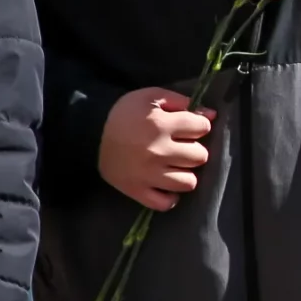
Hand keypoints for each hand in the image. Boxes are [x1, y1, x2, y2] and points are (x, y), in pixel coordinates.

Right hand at [99, 88, 213, 211]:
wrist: (89, 132)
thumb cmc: (125, 113)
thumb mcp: (151, 97)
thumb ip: (182, 101)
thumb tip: (212, 115)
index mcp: (161, 125)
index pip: (203, 128)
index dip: (198, 125)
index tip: (188, 127)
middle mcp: (158, 152)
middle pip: (200, 156)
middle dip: (193, 149)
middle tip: (180, 146)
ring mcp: (148, 174)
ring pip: (188, 182)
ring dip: (185, 173)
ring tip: (174, 166)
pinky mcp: (136, 190)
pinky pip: (165, 203)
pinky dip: (169, 196)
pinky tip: (165, 184)